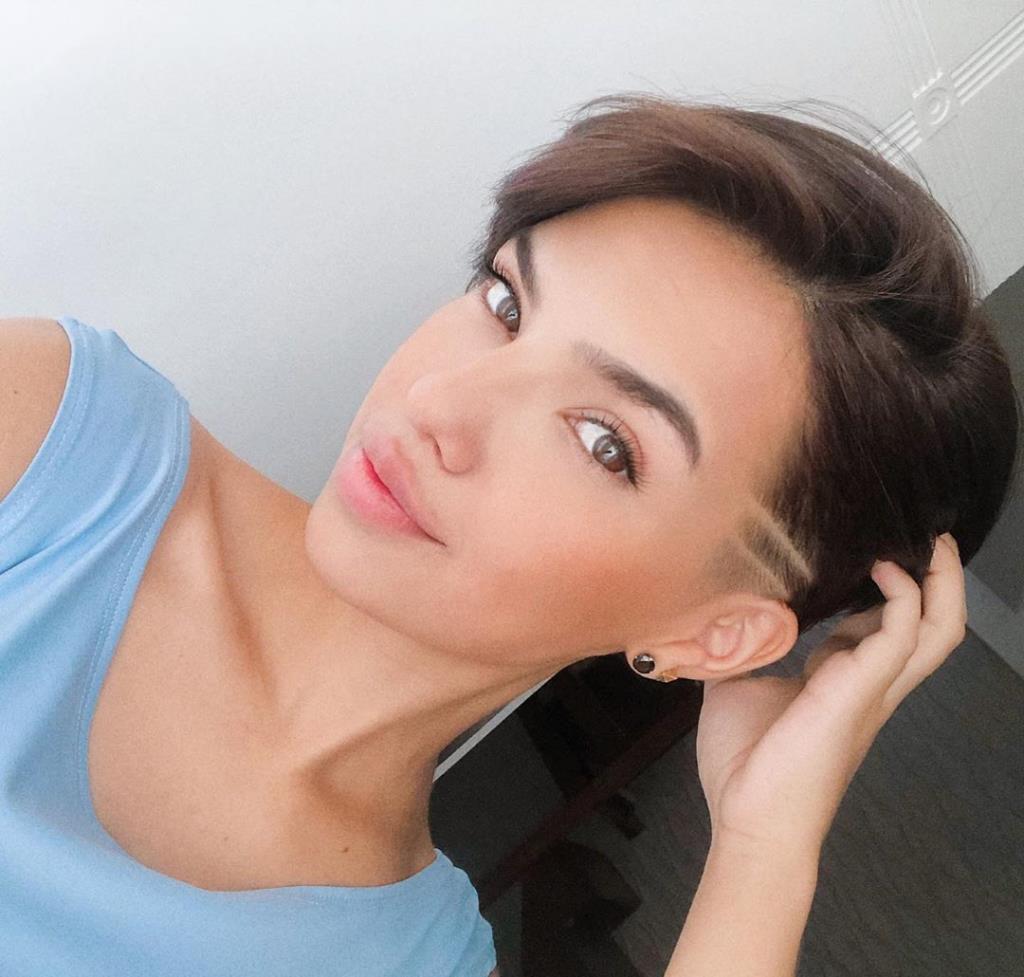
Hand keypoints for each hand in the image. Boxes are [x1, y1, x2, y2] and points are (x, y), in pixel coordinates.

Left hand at [695, 532, 966, 854]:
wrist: (749, 819)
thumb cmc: (747, 763)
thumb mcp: (740, 687)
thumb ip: (745, 651)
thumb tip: (721, 618)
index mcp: (844, 679)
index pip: (882, 626)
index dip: (885, 588)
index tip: (871, 548)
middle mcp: (868, 682)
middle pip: (933, 625)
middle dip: (939, 578)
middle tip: (927, 534)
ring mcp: (870, 688)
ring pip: (936, 629)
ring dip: (938, 581)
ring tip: (926, 539)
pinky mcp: (858, 691)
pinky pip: (902, 636)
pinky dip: (902, 598)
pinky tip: (882, 568)